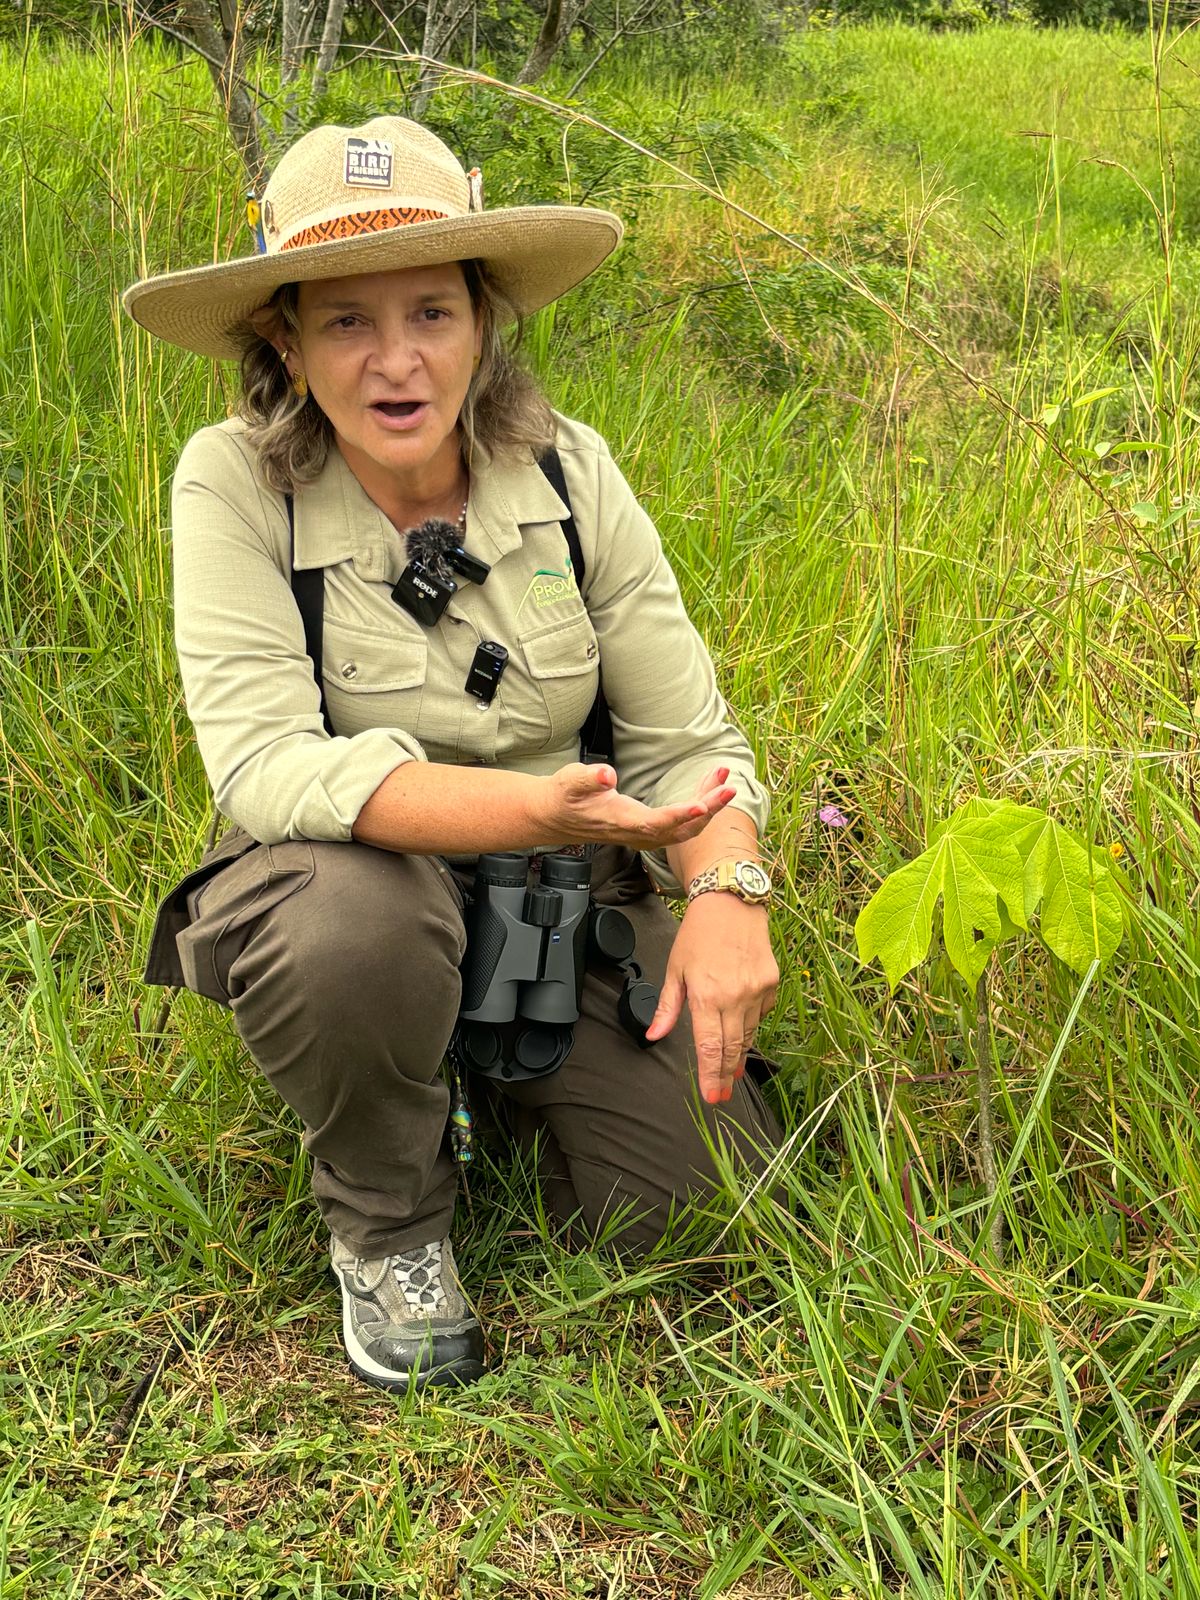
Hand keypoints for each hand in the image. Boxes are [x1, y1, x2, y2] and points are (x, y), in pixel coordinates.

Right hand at [542, 762, 734, 850]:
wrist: (556, 817)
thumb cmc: (564, 796)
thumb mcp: (570, 781)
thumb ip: (588, 778)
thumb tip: (606, 774)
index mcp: (621, 821)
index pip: (656, 822)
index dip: (680, 816)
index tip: (703, 806)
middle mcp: (637, 833)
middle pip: (680, 829)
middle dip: (709, 809)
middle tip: (729, 786)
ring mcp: (645, 834)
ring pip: (685, 828)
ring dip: (708, 805)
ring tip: (723, 777)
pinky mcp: (648, 829)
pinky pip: (681, 824)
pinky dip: (699, 806)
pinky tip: (706, 786)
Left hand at [644, 892, 778, 1104]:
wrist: (731, 902)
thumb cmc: (698, 934)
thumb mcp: (675, 969)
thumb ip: (667, 1007)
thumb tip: (654, 1035)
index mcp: (707, 995)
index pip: (710, 1046)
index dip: (710, 1075)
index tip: (711, 1097)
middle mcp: (736, 997)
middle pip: (732, 1047)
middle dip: (726, 1075)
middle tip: (722, 1095)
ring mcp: (758, 990)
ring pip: (749, 1033)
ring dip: (739, 1054)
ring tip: (732, 1072)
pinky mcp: (772, 983)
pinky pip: (762, 1014)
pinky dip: (751, 1024)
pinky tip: (743, 1030)